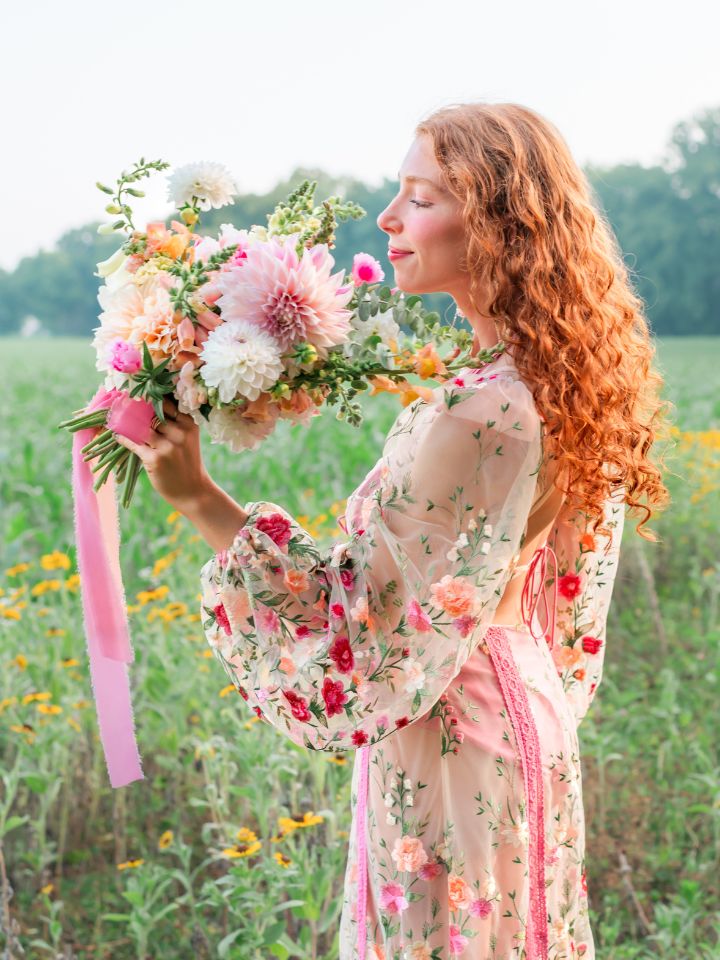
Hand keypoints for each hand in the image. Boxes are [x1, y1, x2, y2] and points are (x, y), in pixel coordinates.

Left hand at [112, 396, 212, 510]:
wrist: (193, 491)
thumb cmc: (187, 462)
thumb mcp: (188, 439)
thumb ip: (174, 423)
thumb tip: (147, 405)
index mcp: (189, 424)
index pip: (167, 403)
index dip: (151, 396)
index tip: (138, 391)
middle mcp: (180, 432)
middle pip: (152, 414)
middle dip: (137, 409)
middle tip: (122, 403)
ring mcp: (168, 446)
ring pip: (141, 427)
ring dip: (128, 423)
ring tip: (116, 418)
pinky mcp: (155, 459)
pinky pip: (134, 444)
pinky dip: (124, 439)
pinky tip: (117, 435)